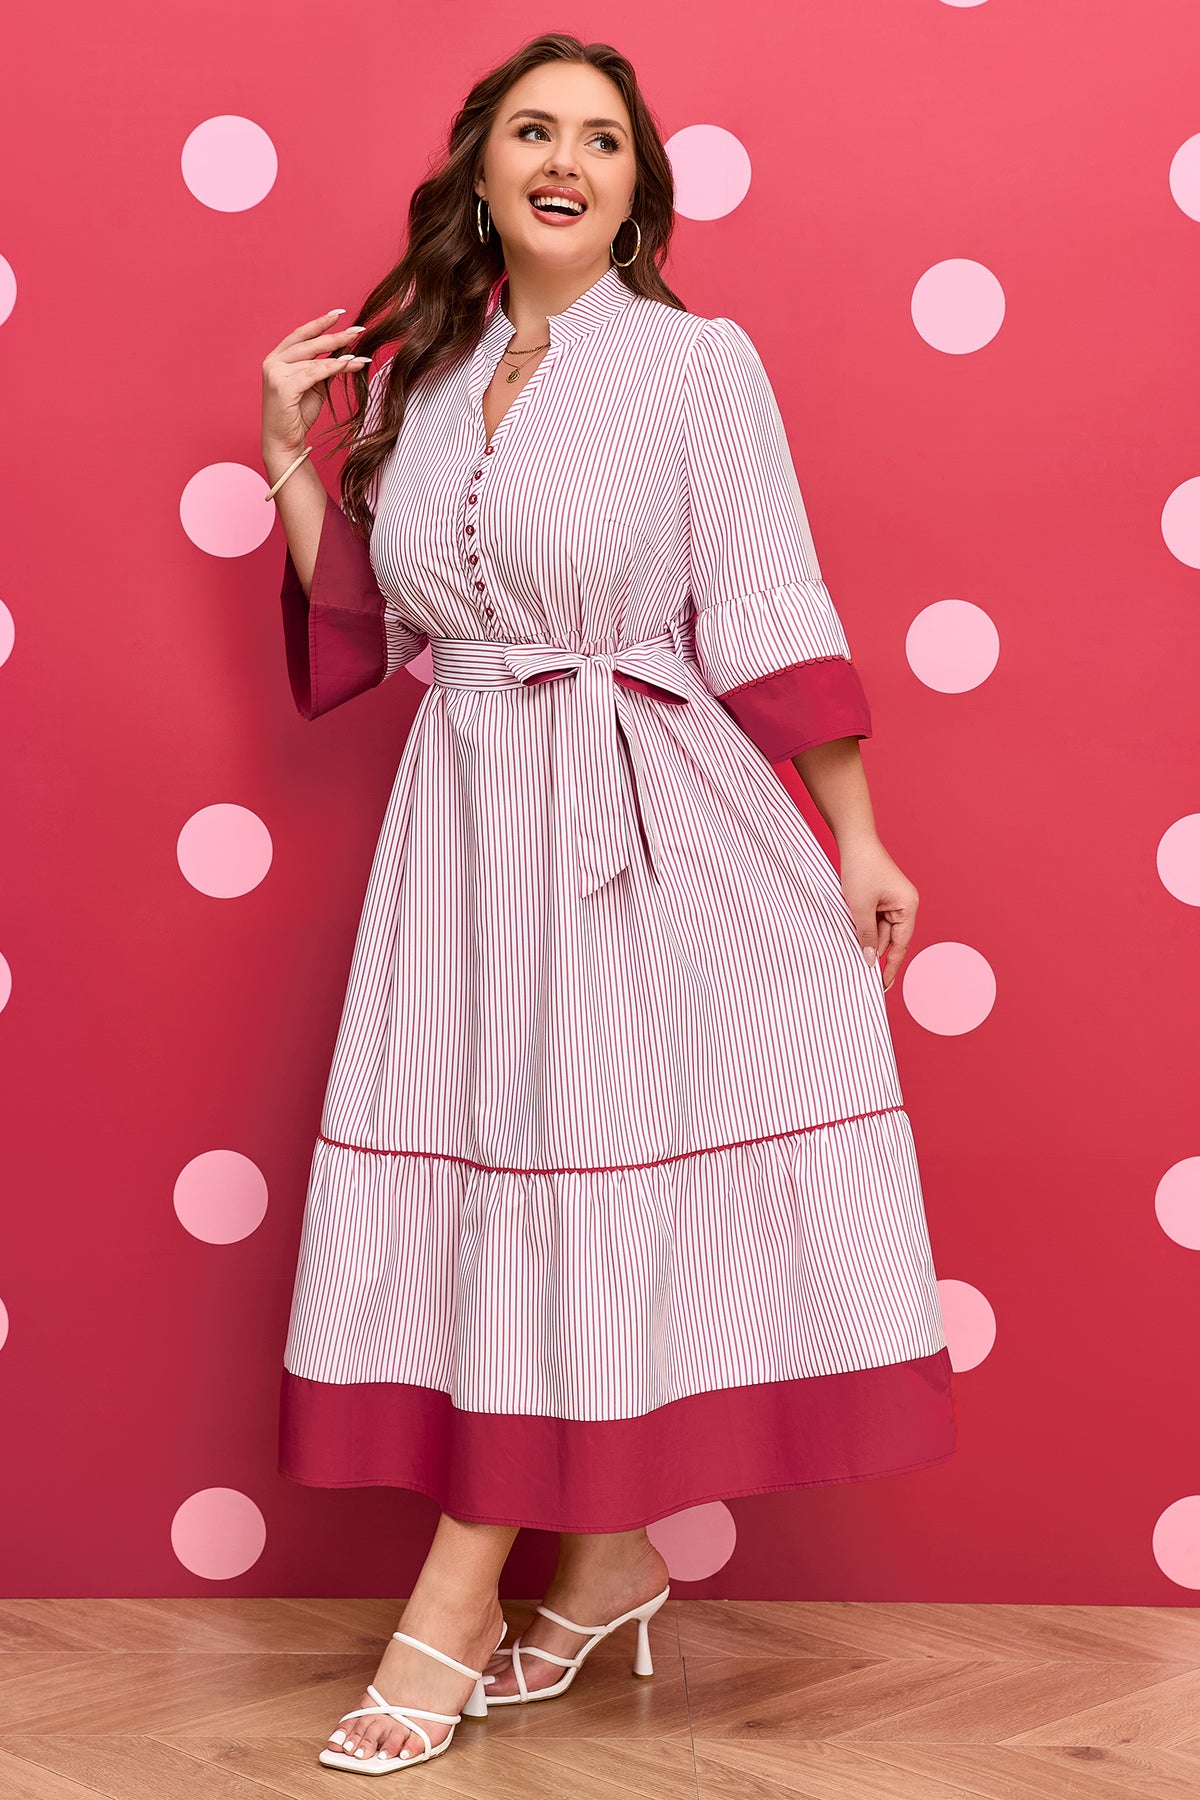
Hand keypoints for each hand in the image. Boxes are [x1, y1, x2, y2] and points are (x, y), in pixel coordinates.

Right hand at [261, 308, 371, 456]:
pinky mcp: (282, 386)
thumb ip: (324, 367)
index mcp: (277, 358)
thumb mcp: (314, 385)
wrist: (285, 441)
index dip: (320, 323)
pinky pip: (313, 373)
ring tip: (360, 354)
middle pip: (309, 343)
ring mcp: (275, 373)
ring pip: (314, 359)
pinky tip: (349, 365)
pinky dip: (332, 368)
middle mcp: (273, 361)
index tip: (340, 314)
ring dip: (340, 355)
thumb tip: (346, 351)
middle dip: (336, 336)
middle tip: (359, 330)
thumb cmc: (298, 414)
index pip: (301, 335)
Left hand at [837, 836, 918, 993]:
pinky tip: (851, 935)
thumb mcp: (860, 907)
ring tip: (849, 950)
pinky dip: (863, 928)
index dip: (890, 967)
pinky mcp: (882, 898)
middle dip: (875, 953)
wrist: (855, 842)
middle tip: (859, 974)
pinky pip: (874, 920)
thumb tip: (870, 960)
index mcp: (908, 907)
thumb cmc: (861, 870)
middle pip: (890, 939)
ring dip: (866, 939)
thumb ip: (866, 935)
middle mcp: (906, 906)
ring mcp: (894, 902)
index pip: (900, 945)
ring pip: (879, 931)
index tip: (881, 986)